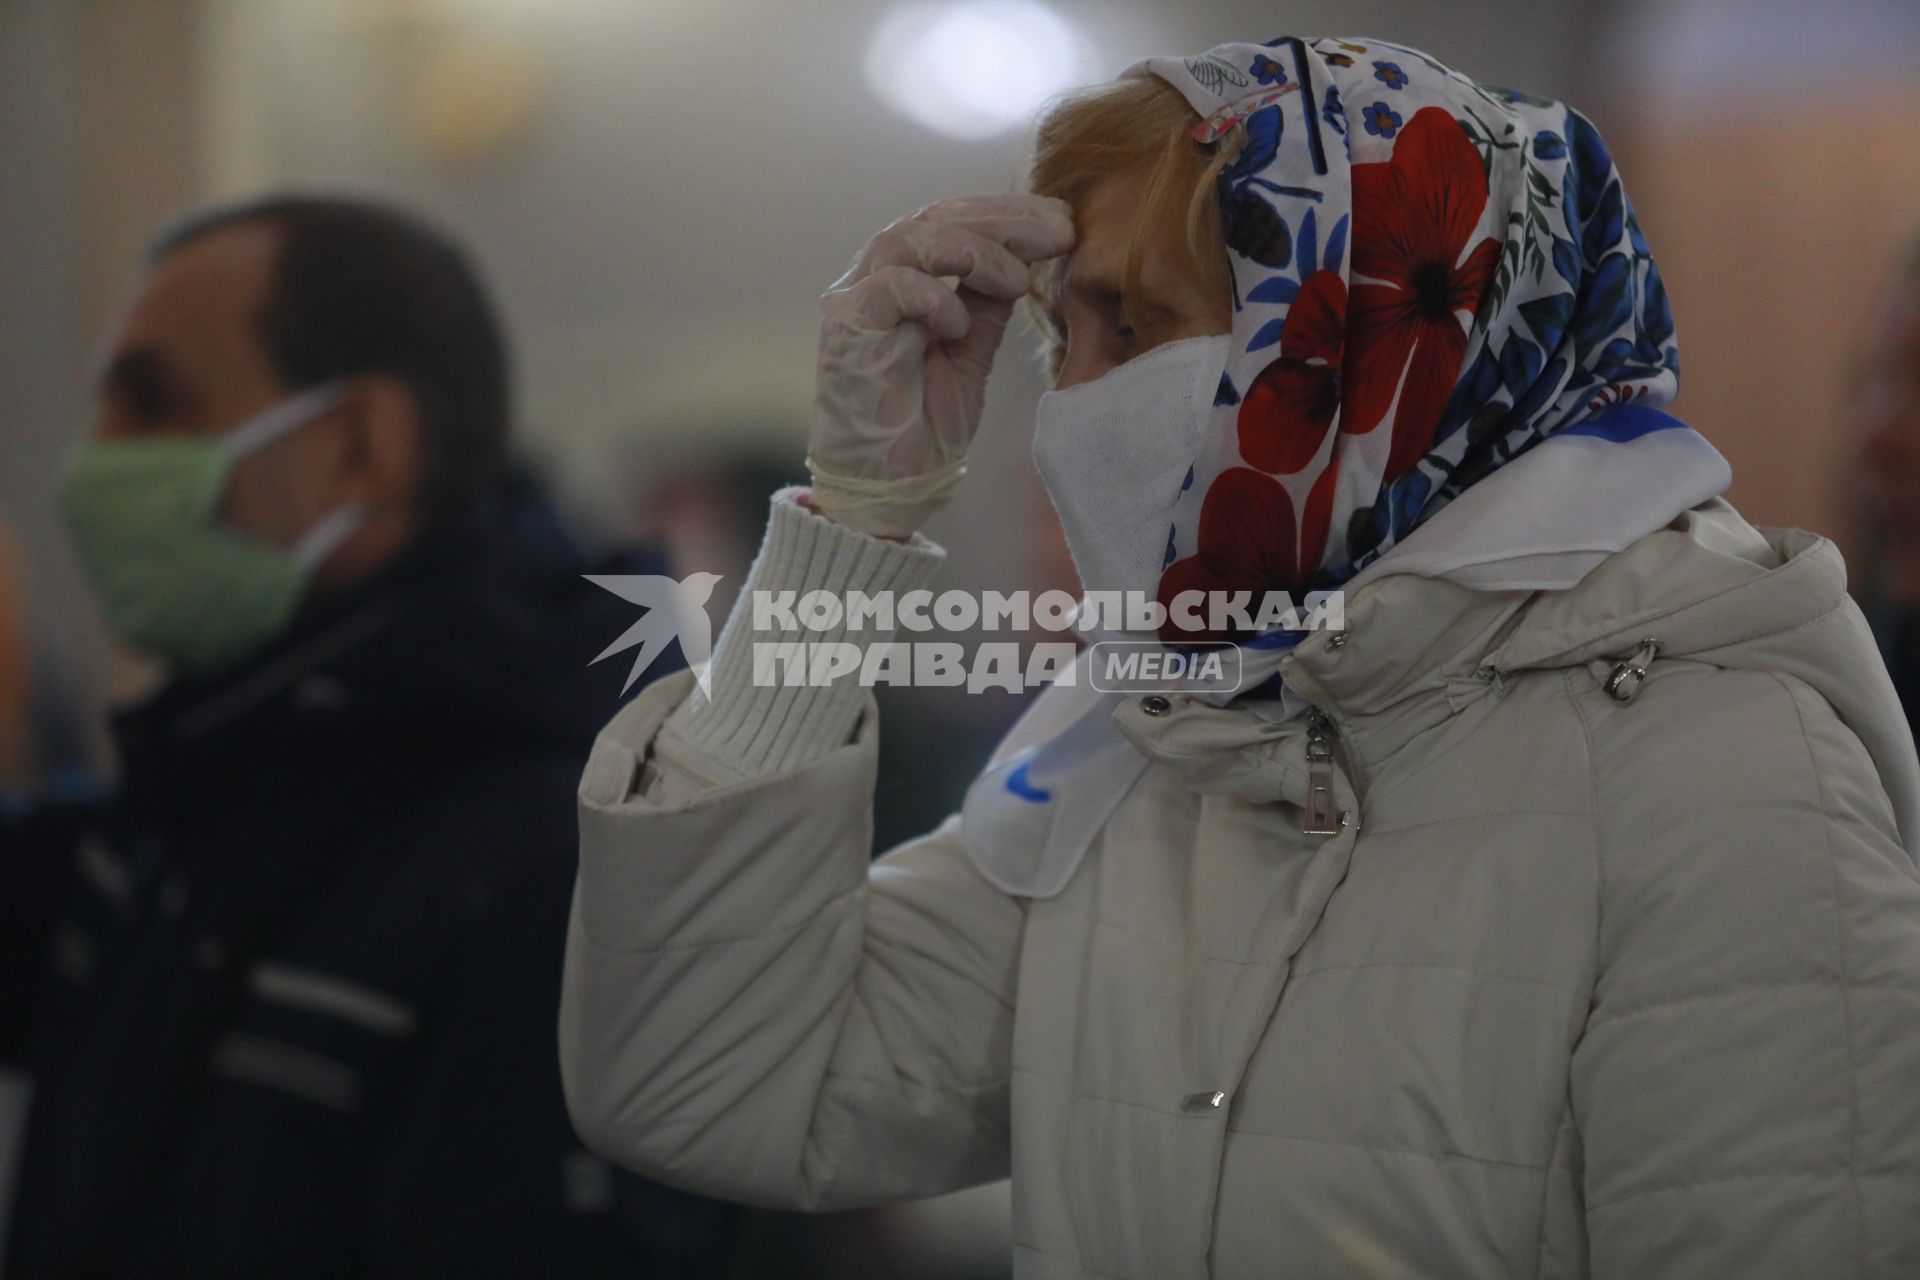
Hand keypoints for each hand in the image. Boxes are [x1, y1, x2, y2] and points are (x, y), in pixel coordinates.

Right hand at [806, 193, 1074, 538]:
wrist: (886, 490)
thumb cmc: (921, 428)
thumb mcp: (970, 354)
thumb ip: (987, 305)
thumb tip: (1025, 256)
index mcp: (904, 279)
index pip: (954, 222)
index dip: (1008, 216)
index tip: (1064, 223)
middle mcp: (873, 280)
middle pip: (936, 217)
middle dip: (1003, 219)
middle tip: (1060, 228)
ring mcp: (855, 301)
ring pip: (911, 238)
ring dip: (974, 251)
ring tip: (1016, 281)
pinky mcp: (845, 330)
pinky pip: (890, 286)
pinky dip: (933, 298)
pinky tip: (959, 326)